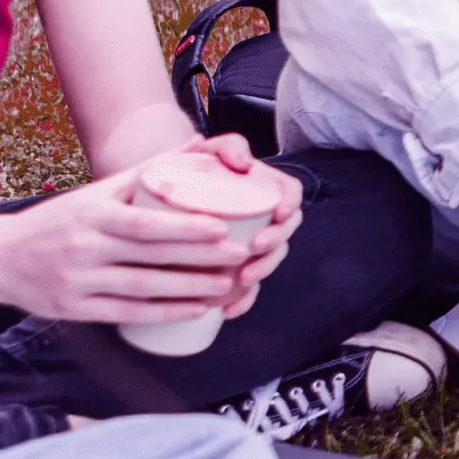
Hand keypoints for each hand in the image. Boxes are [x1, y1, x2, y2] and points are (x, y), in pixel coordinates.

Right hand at [0, 163, 255, 326]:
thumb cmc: (57, 221)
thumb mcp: (95, 192)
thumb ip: (147, 172)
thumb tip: (200, 146)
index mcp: (92, 214)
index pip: (144, 222)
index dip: (183, 227)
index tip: (221, 226)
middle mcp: (85, 247)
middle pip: (150, 256)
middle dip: (199, 259)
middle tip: (241, 256)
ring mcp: (79, 281)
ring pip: (143, 289)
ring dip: (189, 289)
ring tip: (228, 286)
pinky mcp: (75, 310)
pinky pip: (127, 314)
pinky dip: (163, 313)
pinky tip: (195, 310)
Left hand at [183, 135, 305, 315]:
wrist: (167, 194)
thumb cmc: (193, 170)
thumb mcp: (211, 151)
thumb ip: (228, 147)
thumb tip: (244, 162)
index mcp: (266, 187)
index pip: (291, 193)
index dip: (290, 203)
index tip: (279, 212)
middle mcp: (264, 217)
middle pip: (284, 231)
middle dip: (276, 242)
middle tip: (256, 246)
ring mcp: (252, 244)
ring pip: (269, 260)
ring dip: (263, 271)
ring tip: (244, 279)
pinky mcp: (237, 267)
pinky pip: (248, 288)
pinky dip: (243, 301)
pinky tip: (229, 311)